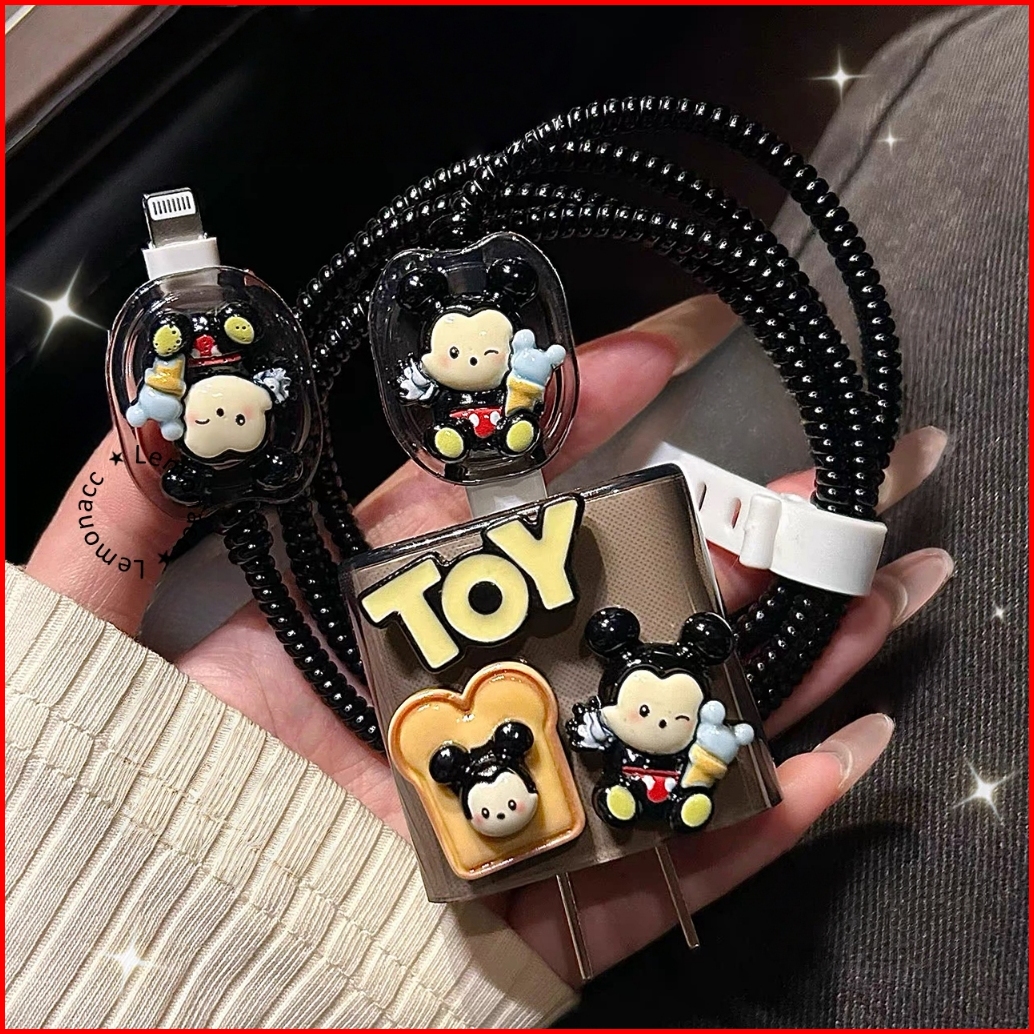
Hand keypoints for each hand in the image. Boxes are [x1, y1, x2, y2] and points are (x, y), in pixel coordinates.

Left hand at [26, 294, 952, 987]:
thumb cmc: (82, 811)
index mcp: (365, 630)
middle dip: (729, 539)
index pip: (494, 504)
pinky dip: (759, 812)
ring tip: (882, 585)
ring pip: (666, 718)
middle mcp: (455, 704)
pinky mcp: (534, 913)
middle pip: (615, 609)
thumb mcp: (86, 638)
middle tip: (830, 481)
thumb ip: (121, 519)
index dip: (571, 423)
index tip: (646, 351)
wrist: (107, 967)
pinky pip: (667, 860)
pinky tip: (845, 746)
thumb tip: (171, 406)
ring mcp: (507, 804)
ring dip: (781, 658)